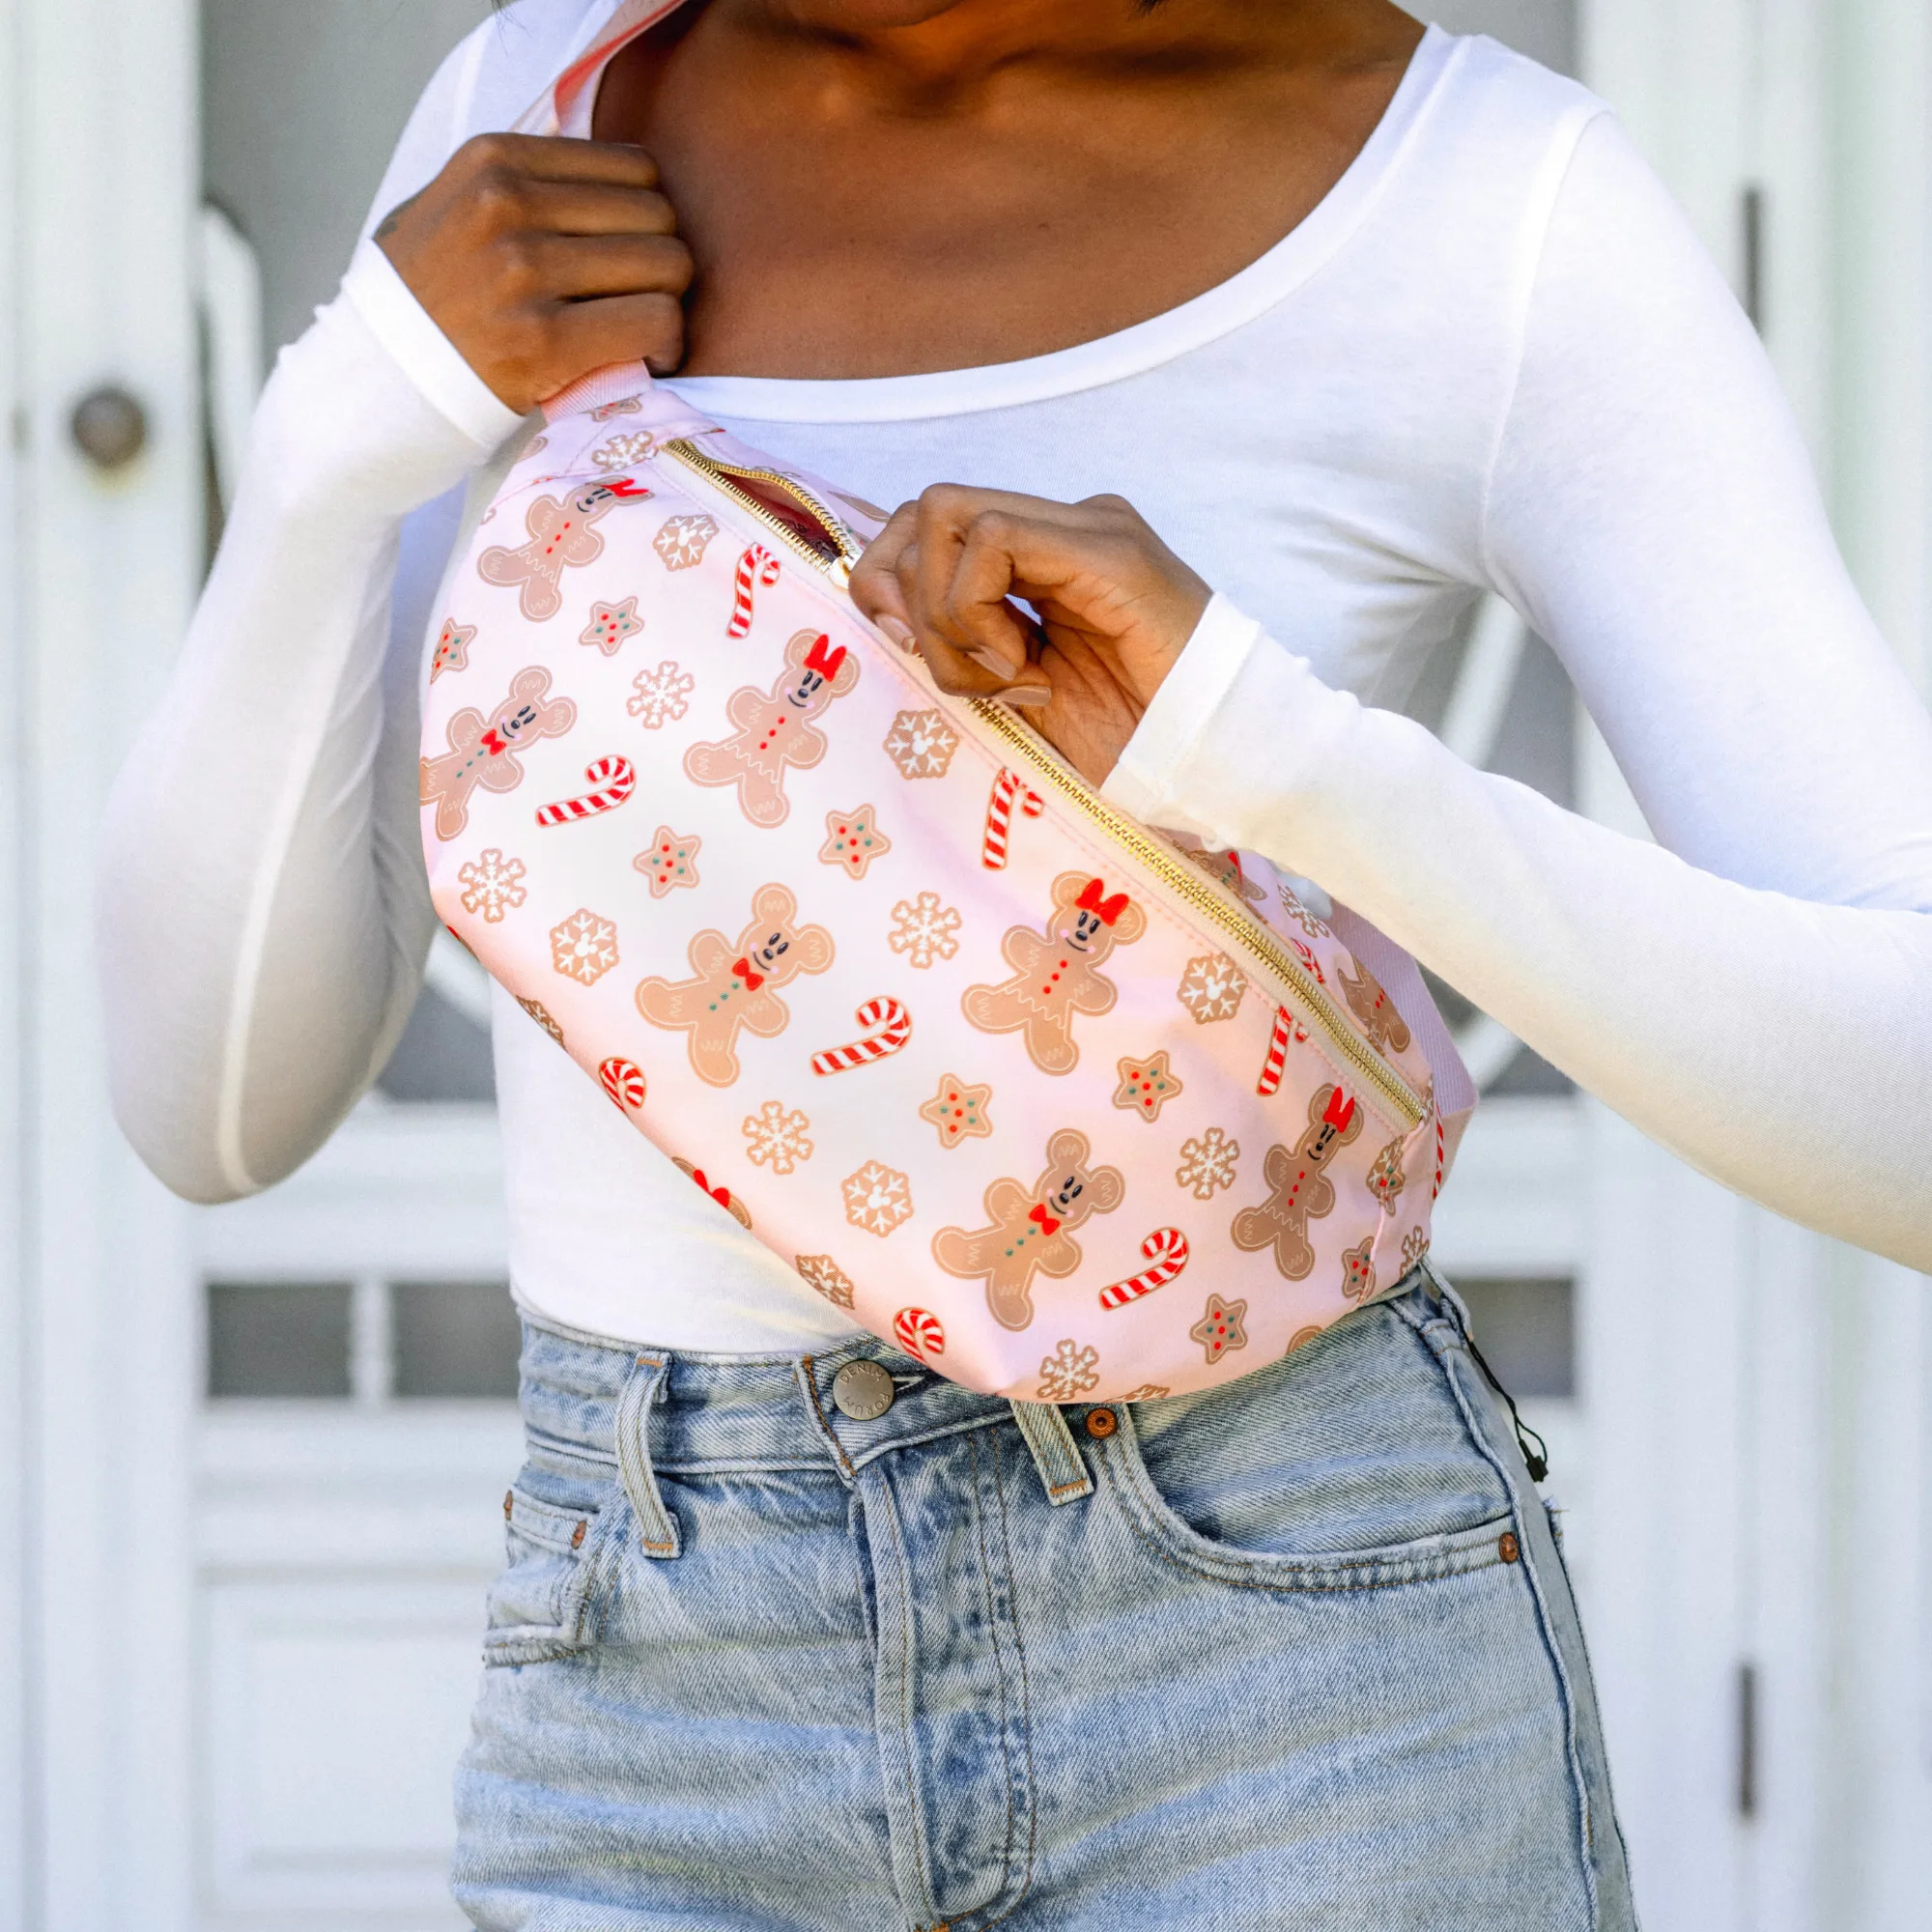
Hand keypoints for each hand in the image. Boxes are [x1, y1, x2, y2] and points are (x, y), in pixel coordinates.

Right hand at [374, 134, 693, 412]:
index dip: (649, 218)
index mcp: (495, 159)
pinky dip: (667, 343)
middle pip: (658, 214)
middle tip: (641, 301)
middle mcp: (508, 202)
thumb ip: (526, 184)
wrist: (379, 375)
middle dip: (663, 262)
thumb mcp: (456, 205)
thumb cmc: (429, 297)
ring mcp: (524, 269)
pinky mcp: (543, 338)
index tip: (632, 257)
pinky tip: (650, 358)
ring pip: (666, 264)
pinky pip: (656, 321)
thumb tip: (620, 182)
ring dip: (669, 304)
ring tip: (642, 332)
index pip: (634, 167)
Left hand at [849, 486, 1210, 787]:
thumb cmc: (1127, 740)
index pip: (929, 522)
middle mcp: (1064, 527)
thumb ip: (959, 645)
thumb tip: (883, 616)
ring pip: (946, 516)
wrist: (1217, 761)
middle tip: (965, 676)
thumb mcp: (1013, 690)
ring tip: (1009, 680)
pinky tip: (1025, 670)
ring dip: (949, 617)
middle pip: (925, 511)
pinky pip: (992, 543)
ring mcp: (1090, 529)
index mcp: (1045, 557)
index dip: (887, 577)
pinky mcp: (1108, 549)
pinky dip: (978, 613)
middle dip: (910, 600)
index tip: (899, 645)